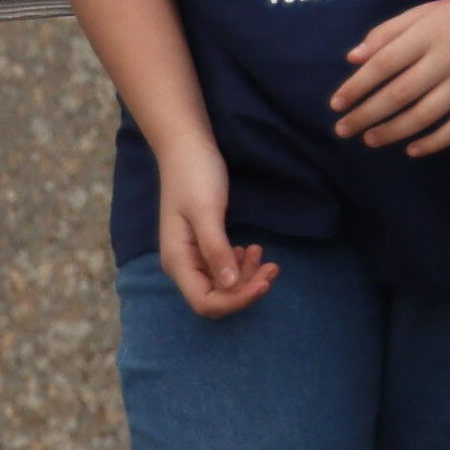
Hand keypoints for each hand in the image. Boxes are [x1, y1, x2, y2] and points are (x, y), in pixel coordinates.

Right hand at [152, 135, 272, 318]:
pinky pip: (222, 267)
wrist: (187, 147)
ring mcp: (191, 255)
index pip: (205, 302)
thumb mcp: (208, 212)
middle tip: (272, 267)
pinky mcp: (202, 244)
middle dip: (245, 289)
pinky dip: (240, 264)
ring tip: (264, 255)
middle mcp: (182, 264)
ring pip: (221, 284)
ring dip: (246, 276)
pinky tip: (252, 249)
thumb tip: (230, 286)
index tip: (265, 282)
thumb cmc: (195, 176)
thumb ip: (216, 249)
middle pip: (215, 297)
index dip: (236, 300)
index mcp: (177, 261)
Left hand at [330, 0, 449, 155]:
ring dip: (393, 131)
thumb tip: (352, 58)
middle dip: (367, 115)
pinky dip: (435, 142)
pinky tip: (412, 150)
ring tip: (370, 140)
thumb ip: (388, 32)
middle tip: (343, 130)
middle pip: (399, 93)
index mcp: (428, 34)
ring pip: (425, 115)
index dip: (357, 86)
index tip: (335, 104)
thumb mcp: (424, 13)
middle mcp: (447, 59)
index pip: (384, 64)